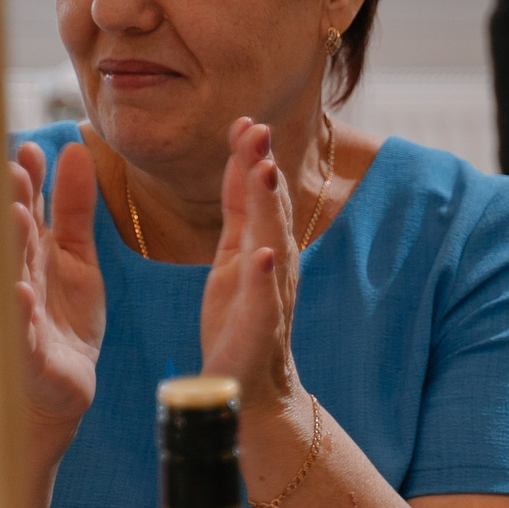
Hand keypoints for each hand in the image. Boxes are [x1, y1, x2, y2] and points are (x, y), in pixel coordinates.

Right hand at [11, 141, 103, 429]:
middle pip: (14, 238)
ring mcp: (19, 317)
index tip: (30, 148)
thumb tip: (74, 148)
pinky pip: (21, 331)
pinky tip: (21, 292)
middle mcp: (20, 279)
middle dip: (13, 204)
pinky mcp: (27, 354)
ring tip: (16, 216)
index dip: (28, 181)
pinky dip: (19, 313)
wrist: (58, 389)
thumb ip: (74, 207)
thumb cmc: (64, 317)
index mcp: (33, 255)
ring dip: (12, 247)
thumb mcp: (78, 256)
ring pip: (12, 276)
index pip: (26, 210)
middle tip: (13, 169)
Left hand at [200, 119, 301, 415]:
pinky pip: (264, 299)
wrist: (251, 389)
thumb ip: (241, 212)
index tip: (244, 118)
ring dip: (272, 207)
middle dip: (264, 168)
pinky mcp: (260, 329)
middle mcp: (273, 265)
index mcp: (261, 247)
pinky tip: (262, 254)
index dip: (251, 157)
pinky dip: (264, 276)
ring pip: (272, 243)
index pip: (257, 195)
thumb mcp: (235, 258)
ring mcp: (270, 296)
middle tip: (257, 127)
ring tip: (264, 170)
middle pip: (270, 209)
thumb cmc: (241, 323)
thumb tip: (246, 161)